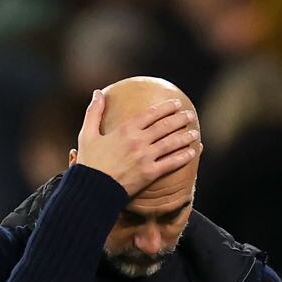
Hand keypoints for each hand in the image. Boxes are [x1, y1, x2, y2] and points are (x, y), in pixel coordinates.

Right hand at [76, 89, 198, 196]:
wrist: (92, 189)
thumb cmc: (89, 162)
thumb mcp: (87, 134)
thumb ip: (94, 112)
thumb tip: (98, 93)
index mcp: (125, 129)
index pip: (151, 114)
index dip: (166, 107)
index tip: (176, 103)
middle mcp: (138, 141)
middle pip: (165, 126)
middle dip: (180, 119)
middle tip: (190, 114)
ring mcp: (145, 157)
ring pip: (171, 143)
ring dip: (185, 137)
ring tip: (195, 132)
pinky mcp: (150, 173)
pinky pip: (171, 163)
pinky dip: (183, 157)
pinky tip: (192, 153)